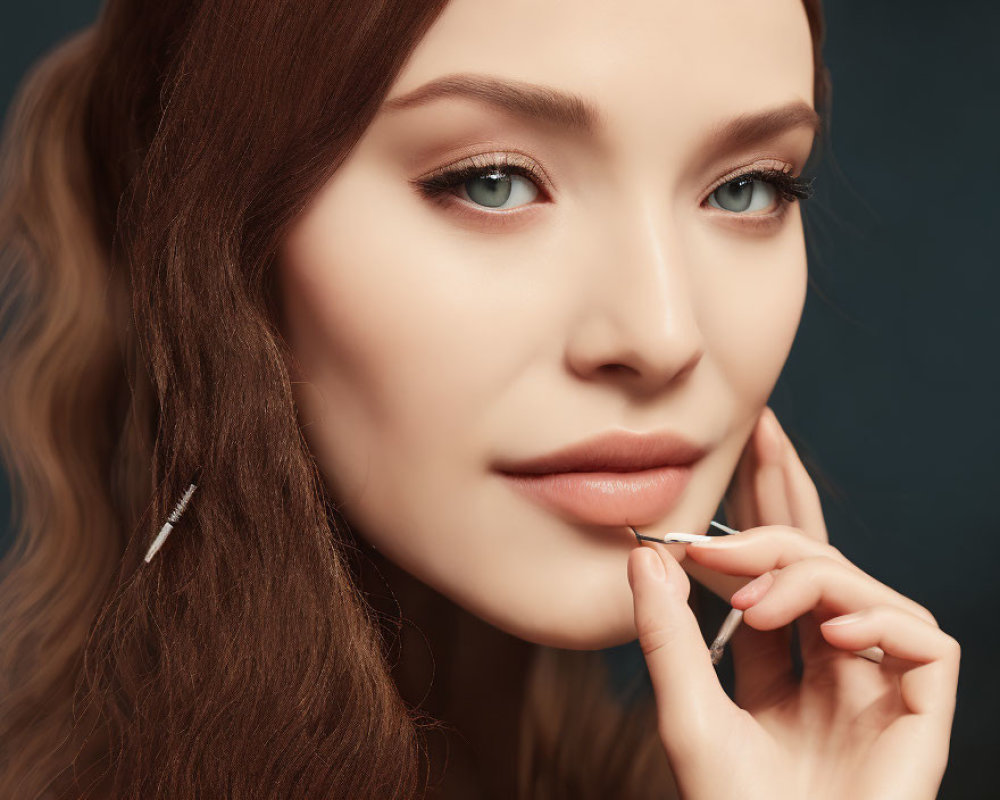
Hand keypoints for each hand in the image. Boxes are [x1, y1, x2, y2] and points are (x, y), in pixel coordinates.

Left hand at [626, 406, 959, 799]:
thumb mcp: (687, 715)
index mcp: (781, 670)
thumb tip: (644, 552)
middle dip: (791, 494)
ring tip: (753, 600)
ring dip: (809, 578)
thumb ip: (668, 635)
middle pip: (821, 559)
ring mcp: (878, 689)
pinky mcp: (923, 715)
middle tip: (762, 434)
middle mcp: (831, 669)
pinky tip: (831, 631)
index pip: (772, 573)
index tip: (736, 452)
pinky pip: (925, 643)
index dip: (756, 513)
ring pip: (865, 589)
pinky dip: (880, 623)